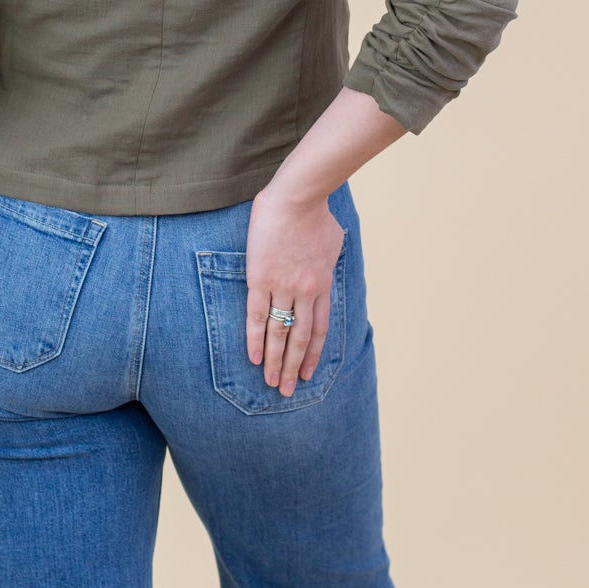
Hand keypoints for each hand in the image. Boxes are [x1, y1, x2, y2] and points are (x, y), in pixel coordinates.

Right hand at [245, 182, 345, 396]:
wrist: (298, 197)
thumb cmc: (316, 212)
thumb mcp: (334, 240)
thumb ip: (328, 258)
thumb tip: (326, 261)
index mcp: (323, 285)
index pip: (320, 330)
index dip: (312, 354)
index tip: (306, 374)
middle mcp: (306, 292)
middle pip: (301, 339)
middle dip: (292, 367)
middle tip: (285, 390)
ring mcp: (283, 287)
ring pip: (280, 332)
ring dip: (275, 361)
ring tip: (270, 383)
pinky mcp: (261, 279)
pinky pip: (257, 315)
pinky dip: (255, 338)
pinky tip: (254, 357)